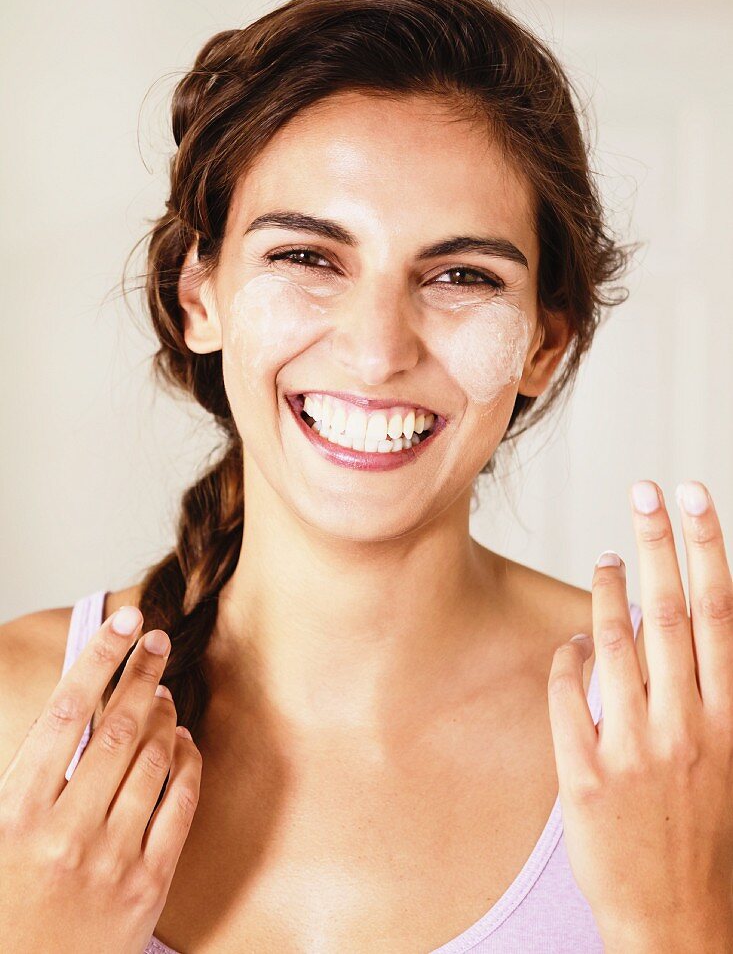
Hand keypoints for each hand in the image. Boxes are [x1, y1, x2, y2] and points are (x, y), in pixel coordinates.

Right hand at [0, 606, 201, 953]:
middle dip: (142, 672)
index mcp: (17, 812)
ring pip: (153, 760)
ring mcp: (111, 859)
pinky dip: (185, 764)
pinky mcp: (148, 884)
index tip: (125, 619)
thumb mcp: (0, 833)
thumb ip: (34, 773)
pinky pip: (179, 806)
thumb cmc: (7, 901)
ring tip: (163, 691)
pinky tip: (181, 743)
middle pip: (117, 727)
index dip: (99, 656)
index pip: (66, 712)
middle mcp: (66, 831)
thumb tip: (74, 704)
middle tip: (159, 639)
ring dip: (163, 716)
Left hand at [547, 479, 732, 951]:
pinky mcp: (586, 778)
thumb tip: (684, 631)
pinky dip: (567, 661)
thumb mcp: (728, 761)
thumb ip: (709, 697)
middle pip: (670, 614)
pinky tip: (568, 641)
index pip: (718, 615)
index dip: (707, 549)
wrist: (680, 927)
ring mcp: (635, 751)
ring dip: (609, 592)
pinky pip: (568, 700)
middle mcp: (686, 727)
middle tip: (646, 490)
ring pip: (618, 647)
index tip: (696, 499)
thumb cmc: (706, 840)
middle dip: (659, 544)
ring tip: (606, 554)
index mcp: (727, 719)